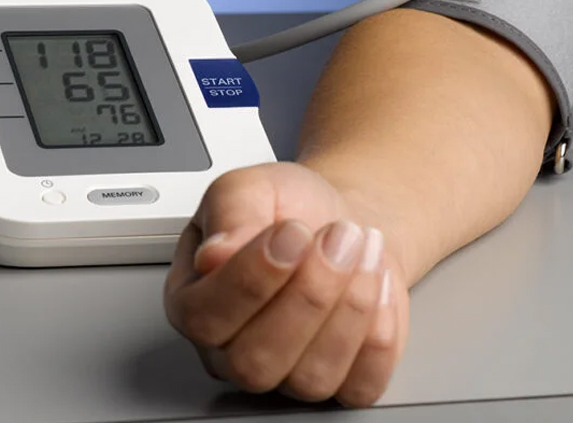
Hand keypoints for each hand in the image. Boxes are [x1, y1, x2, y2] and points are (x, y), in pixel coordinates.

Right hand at [163, 162, 410, 407]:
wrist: (341, 225)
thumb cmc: (286, 210)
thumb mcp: (249, 187)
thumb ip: (229, 215)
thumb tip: (212, 257)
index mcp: (193, 300)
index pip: (204, 317)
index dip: (252, 278)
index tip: (292, 233)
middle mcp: (230, 349)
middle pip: (255, 360)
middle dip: (309, 293)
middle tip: (337, 237)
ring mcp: (285, 375)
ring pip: (310, 378)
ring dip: (350, 307)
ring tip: (359, 248)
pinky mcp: (340, 385)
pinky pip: (360, 386)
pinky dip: (378, 333)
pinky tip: (376, 282)